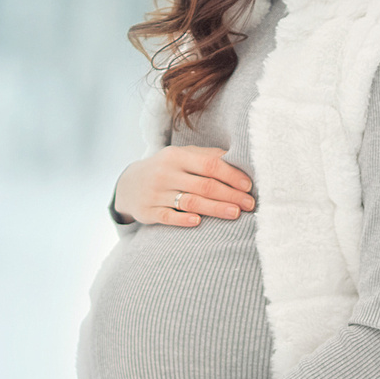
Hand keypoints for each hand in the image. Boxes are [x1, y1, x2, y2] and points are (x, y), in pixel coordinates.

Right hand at [115, 144, 255, 226]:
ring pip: (190, 201)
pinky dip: (183, 219)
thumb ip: (208, 157)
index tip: (249, 186)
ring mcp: (156, 193)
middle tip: (250, 204)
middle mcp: (166, 173)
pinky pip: (167, 216)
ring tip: (235, 214)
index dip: (231, 175)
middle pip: (204, 185)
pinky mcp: (148, 211)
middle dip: (230, 195)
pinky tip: (198, 222)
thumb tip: (241, 160)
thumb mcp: (182, 156)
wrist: (129, 184)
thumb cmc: (167, 169)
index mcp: (177, 156)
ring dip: (215, 208)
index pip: (210, 164)